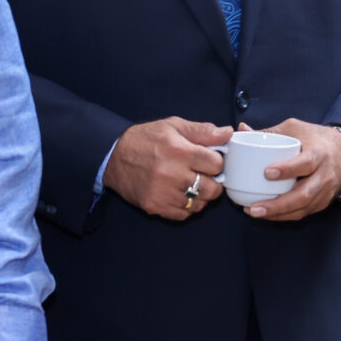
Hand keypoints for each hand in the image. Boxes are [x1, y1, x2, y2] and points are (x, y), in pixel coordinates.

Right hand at [104, 117, 229, 219]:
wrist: (113, 156)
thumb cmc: (145, 139)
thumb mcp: (173, 126)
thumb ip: (203, 131)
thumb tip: (227, 133)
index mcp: (178, 151)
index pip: (216, 164)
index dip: (217, 162)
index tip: (210, 160)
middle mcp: (171, 174)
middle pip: (212, 188)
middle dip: (214, 182)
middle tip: (205, 175)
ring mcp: (162, 193)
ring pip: (199, 204)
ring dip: (201, 196)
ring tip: (192, 184)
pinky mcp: (154, 206)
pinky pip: (183, 214)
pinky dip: (187, 206)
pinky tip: (181, 194)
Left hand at [242, 118, 340, 221]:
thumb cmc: (315, 138)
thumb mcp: (295, 129)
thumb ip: (269, 132)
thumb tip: (241, 129)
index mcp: (319, 153)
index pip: (306, 163)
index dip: (287, 169)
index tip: (267, 172)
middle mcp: (325, 175)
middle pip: (304, 194)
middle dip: (278, 204)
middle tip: (254, 207)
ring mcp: (325, 191)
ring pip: (302, 208)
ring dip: (278, 214)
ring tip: (255, 212)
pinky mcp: (322, 202)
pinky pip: (303, 213)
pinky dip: (284, 216)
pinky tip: (267, 215)